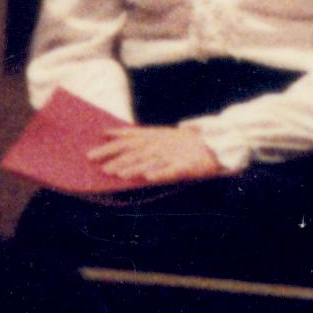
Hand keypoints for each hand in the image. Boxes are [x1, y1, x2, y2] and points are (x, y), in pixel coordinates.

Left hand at [89, 125, 226, 183]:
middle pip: (135, 150)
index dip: (113, 141)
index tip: (95, 145)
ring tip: (117, 173)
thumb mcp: (163, 135)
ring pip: (149, 161)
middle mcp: (162, 144)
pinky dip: (159, 173)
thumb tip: (113, 133)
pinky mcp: (185, 166)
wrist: (217, 145)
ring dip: (132, 167)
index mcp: (157, 136)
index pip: (131, 138)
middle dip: (114, 156)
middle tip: (94, 161)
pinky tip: (148, 178)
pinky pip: (170, 171)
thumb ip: (141, 135)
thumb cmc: (186, 143)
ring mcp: (173, 155)